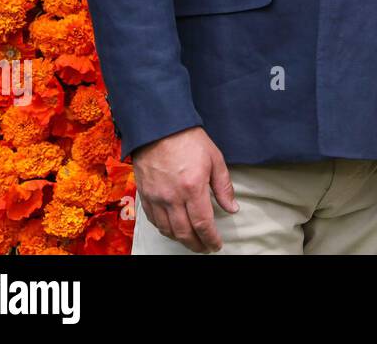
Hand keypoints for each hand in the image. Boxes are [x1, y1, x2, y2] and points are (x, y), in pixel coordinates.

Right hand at [131, 126, 237, 252]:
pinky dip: (164, 229)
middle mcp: (172, 197)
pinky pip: (153, 220)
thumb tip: (232, 208)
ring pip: (167, 230)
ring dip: (180, 240)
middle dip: (196, 244)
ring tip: (192, 241)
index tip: (216, 245)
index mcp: (193, 188)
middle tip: (205, 248)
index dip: (210, 238)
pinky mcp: (145, 195)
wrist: (159, 128)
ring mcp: (156, 197)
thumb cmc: (190, 141)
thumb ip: (224, 187)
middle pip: (184, 232)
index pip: (202, 223)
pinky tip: (173, 230)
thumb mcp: (215, 160)